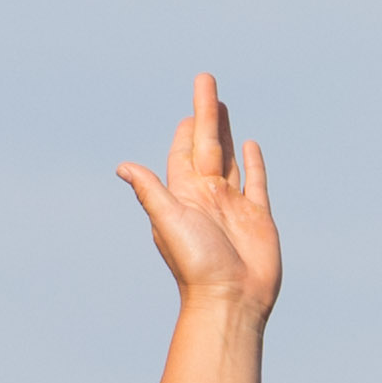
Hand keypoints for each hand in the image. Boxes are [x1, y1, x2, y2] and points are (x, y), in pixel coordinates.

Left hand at [115, 70, 280, 323]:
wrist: (230, 301)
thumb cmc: (196, 265)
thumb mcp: (168, 221)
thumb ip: (151, 191)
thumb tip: (123, 167)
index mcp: (185, 194)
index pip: (183, 151)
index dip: (187, 127)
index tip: (189, 106)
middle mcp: (208, 196)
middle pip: (208, 144)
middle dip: (207, 113)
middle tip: (207, 81)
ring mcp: (234, 205)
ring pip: (229, 158)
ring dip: (227, 132)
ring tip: (225, 106)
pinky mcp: (258, 218)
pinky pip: (256, 182)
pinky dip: (254, 163)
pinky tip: (250, 145)